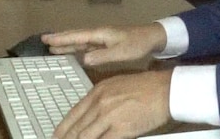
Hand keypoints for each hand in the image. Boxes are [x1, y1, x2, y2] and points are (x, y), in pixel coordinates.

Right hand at [42, 24, 166, 65]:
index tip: (46, 39)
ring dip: (66, 44)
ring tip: (52, 48)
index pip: (76, 36)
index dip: (61, 38)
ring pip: (79, 41)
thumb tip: (83, 59)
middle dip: (59, 39)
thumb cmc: (137, 44)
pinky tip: (73, 53)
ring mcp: (101, 39)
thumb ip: (102, 56)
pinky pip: (86, 46)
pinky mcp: (105, 44)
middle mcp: (98, 35)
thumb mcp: (121, 52)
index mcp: (100, 34)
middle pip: (75, 36)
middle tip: (43, 41)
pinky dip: (76, 48)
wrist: (151, 38)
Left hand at [53, 69, 171, 138]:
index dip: (62, 130)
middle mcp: (99, 104)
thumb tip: (89, 118)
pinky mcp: (121, 129)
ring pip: (85, 137)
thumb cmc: (144, 87)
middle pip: (76, 129)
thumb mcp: (116, 87)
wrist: (164, 90)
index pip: (72, 115)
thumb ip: (100, 101)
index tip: (56, 138)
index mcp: (97, 92)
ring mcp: (109, 117)